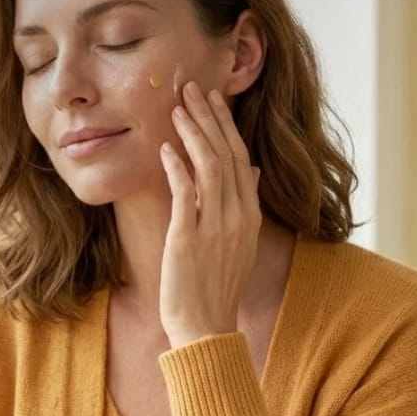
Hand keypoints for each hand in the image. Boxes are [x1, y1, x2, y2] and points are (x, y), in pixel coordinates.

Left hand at [158, 82, 260, 347]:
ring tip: (177, 108)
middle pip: (225, 155)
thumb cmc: (215, 286)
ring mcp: (214, 226)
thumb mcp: (238, 242)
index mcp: (249, 215)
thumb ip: (244, 203)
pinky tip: (165, 148)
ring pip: (208, 168)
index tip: (211, 100)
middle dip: (208, 118)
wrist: (205, 326)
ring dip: (192, 134)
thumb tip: (251, 169)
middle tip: (191, 88)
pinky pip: (185, 194)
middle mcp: (236, 216)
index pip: (239, 158)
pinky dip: (176, 169)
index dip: (224, 125)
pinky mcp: (188, 238)